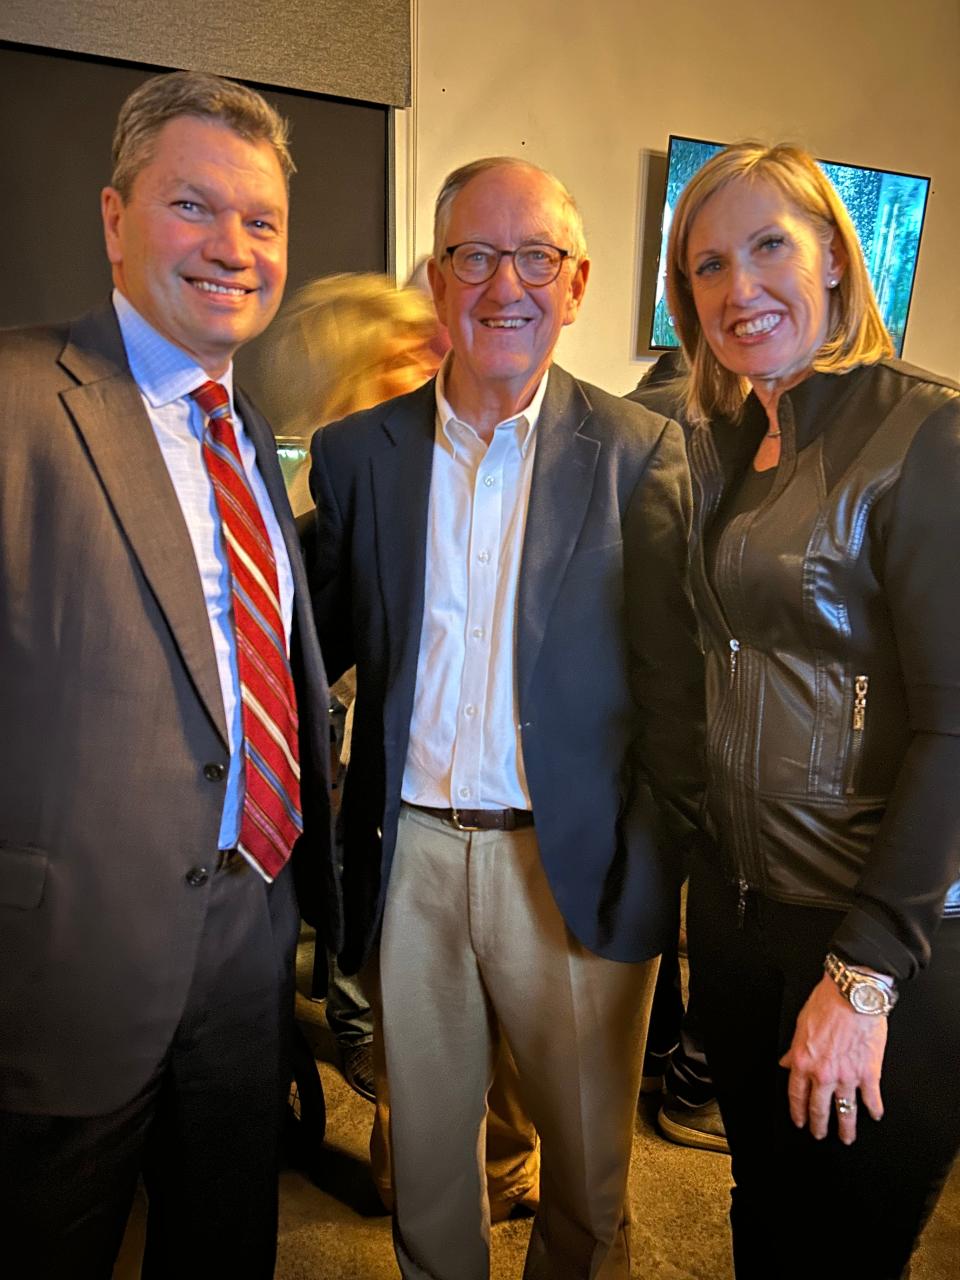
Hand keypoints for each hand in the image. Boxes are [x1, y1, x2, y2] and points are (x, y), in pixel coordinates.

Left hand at [779, 974, 887, 1143]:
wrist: (852, 995)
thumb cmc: (827, 1003)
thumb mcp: (800, 1025)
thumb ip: (793, 1049)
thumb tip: (786, 1063)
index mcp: (803, 1061)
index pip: (796, 1095)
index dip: (798, 1112)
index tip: (800, 1122)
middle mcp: (823, 1073)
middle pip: (819, 1109)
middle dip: (818, 1126)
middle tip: (819, 1135)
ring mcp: (847, 1076)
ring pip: (845, 1111)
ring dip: (846, 1127)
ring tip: (846, 1137)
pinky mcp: (869, 1073)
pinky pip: (871, 1099)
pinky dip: (874, 1109)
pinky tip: (874, 1115)